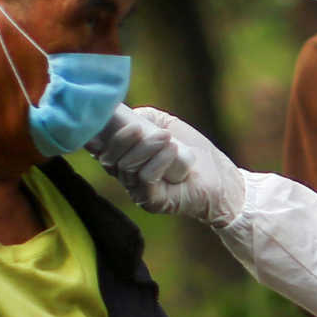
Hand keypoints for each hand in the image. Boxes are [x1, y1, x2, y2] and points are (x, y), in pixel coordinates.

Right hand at [89, 107, 246, 225]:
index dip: (95, 137)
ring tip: (167, 139)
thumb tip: (127, 114)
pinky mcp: (152, 202)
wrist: (221, 177)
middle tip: (141, 128)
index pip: (99, 149)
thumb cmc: (194, 151)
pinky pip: (144, 179)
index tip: (102, 122)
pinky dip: (157, 161)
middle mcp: (126, 177)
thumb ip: (145, 117)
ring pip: (126, 167)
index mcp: (125, 158)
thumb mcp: (167, 125)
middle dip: (122, 139)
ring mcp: (138, 192)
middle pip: (108, 158)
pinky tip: (172, 151)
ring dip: (147, 148)